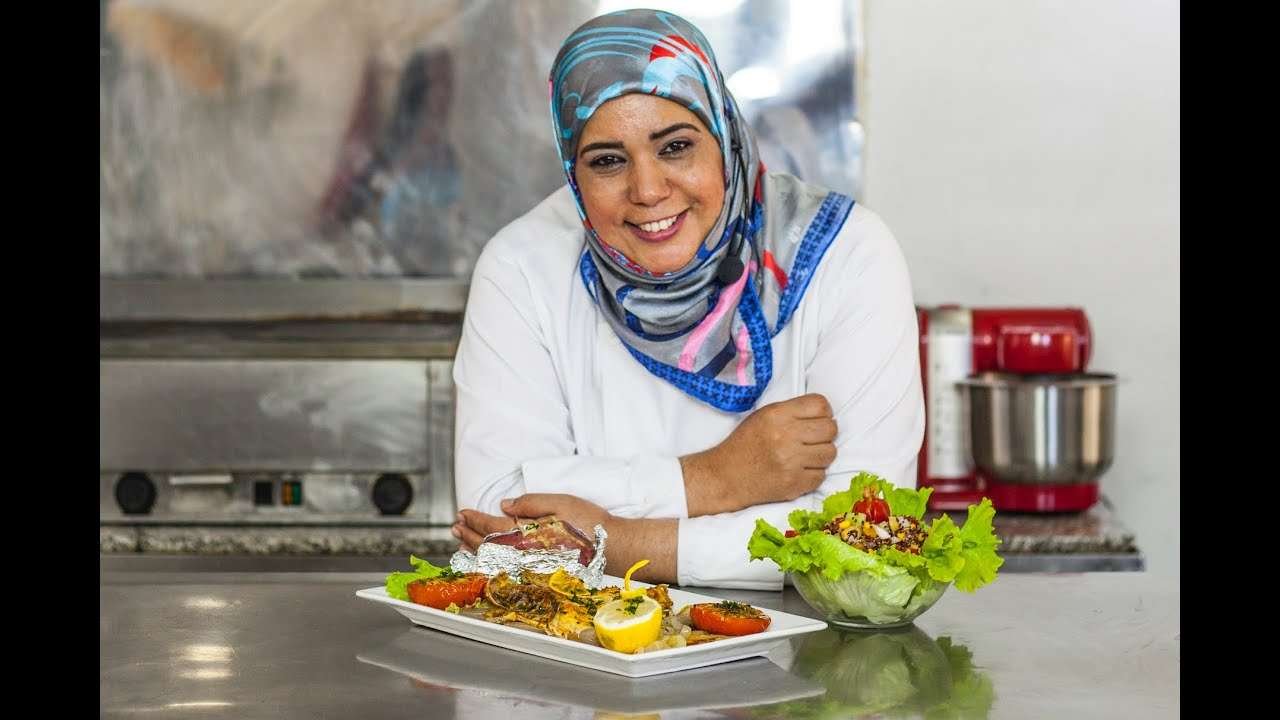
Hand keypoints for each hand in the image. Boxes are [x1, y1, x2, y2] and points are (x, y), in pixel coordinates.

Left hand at [453, 494, 675, 581]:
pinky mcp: (539, 571)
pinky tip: (487, 557)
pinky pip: (507, 568)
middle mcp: (525, 555)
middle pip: (487, 547)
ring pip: (494, 560)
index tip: (461, 512)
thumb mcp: (560, 502)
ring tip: (463, 539)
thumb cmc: (589, 523)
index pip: (490, 528)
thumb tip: (505, 505)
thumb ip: (530, 503)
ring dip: (475, 549)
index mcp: (526, 537)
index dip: (473, 520)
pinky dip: (491, 562)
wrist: (612, 548)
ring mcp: (531, 566)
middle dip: (468, 535)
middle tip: (454, 526)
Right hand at [681, 393, 836, 515]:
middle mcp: (785, 436)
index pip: (820, 405)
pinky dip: (813, 474)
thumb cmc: (746, 444)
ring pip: (830, 453)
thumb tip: (825, 414)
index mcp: (777, 415)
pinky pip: (821, 475)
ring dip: (821, 454)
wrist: (726, 476)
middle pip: (830, 429)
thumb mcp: (763, 416)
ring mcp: (791, 462)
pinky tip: (799, 470)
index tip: (817, 420)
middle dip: (825, 433)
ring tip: (806, 455)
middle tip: (813, 439)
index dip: (823, 412)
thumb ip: (792, 412)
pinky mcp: (794, 484)